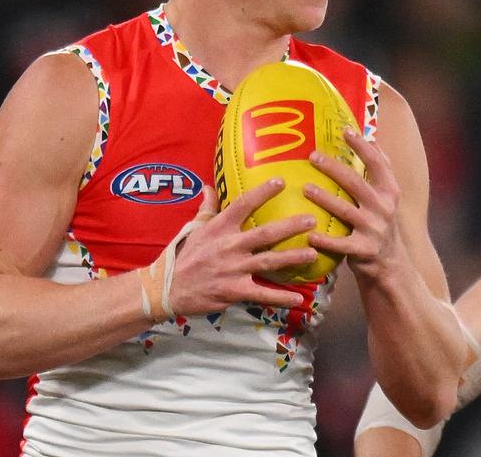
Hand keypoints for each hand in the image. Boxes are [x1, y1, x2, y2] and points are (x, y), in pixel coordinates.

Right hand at [166, 181, 319, 313]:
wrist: (167, 289)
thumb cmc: (182, 256)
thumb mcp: (193, 229)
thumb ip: (206, 208)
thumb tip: (209, 186)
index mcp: (219, 228)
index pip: (242, 205)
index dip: (262, 193)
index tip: (281, 182)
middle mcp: (229, 246)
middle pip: (265, 234)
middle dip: (290, 227)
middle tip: (311, 220)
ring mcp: (233, 269)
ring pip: (269, 261)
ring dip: (292, 258)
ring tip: (313, 253)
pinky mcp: (235, 291)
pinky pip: (262, 294)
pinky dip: (280, 297)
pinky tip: (299, 298)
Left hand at [304, 129, 405, 279]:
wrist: (391, 264)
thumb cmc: (381, 223)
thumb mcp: (388, 198)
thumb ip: (380, 171)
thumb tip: (371, 138)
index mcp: (390, 192)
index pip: (377, 163)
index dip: (362, 146)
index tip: (345, 131)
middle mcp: (384, 208)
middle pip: (356, 183)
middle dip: (333, 168)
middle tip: (312, 155)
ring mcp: (374, 230)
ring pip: (345, 210)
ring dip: (324, 198)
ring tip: (305, 188)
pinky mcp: (363, 250)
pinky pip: (340, 244)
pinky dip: (325, 240)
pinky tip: (309, 234)